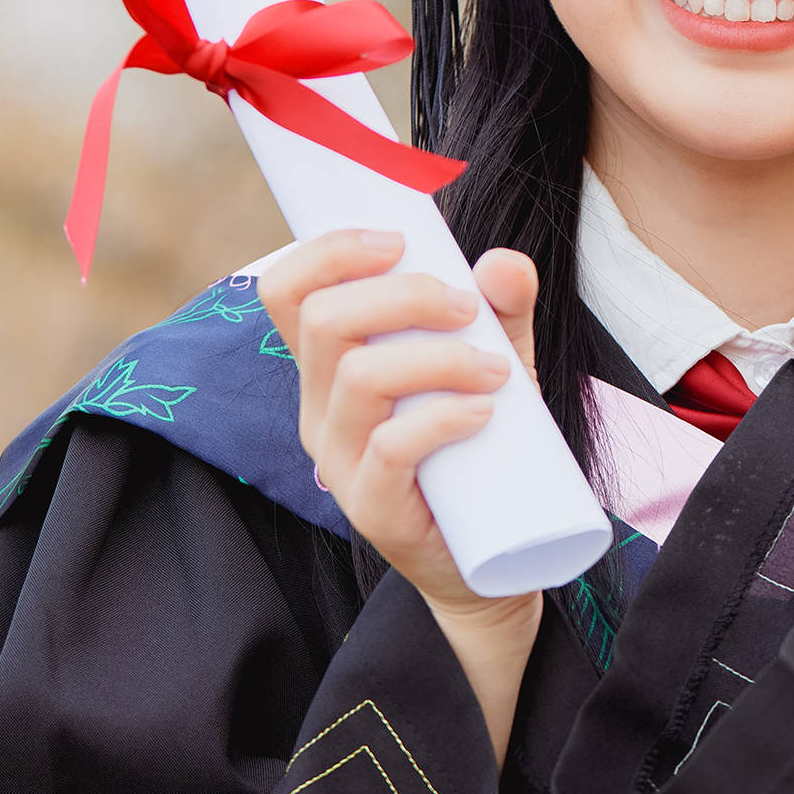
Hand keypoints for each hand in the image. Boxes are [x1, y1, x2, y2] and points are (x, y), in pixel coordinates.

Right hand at [260, 232, 544, 756]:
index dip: (328, 250)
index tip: (398, 238)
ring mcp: (340, 461)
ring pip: (360, 378)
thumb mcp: (494, 363)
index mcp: (330, 365)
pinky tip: (486, 412)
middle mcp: (320, 409)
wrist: (496, 554)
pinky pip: (391, 447)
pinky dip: (443, 416)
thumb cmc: (481, 445)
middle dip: (404, 295)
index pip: (288, 291)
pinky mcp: (372, 508)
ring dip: (437, 356)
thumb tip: (504, 262)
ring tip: (495, 371)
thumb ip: (501, 310)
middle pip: (325, 321)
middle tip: (467, 308)